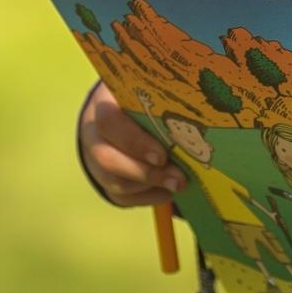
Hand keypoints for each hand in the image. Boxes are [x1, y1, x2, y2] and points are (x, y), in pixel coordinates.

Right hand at [79, 83, 184, 205]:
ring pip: (114, 182)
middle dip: (145, 173)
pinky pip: (122, 197)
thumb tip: (198, 120)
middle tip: (179, 178)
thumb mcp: (150, 95)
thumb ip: (165, 103)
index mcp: (104, 106)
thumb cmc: (144, 101)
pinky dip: (147, 197)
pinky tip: (168, 191)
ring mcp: (95, 161)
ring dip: (150, 186)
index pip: (109, 122)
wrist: (123, 114)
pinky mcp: (106, 182)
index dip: (134, 142)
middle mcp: (93, 135)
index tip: (162, 156)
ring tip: (179, 183)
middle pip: (107, 160)